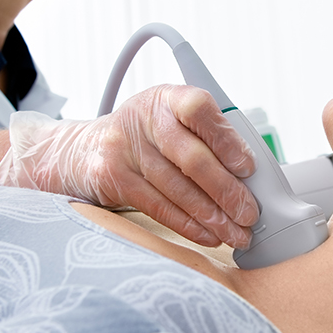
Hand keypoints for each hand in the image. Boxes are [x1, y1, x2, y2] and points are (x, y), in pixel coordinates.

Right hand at [0, 84, 258, 248]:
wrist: (82, 151)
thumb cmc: (144, 138)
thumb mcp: (170, 120)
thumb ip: (205, 136)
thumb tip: (251, 175)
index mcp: (167, 97)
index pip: (199, 109)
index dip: (226, 140)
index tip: (248, 168)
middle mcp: (144, 117)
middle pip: (191, 158)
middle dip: (227, 192)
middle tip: (249, 214)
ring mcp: (124, 147)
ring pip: (177, 189)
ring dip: (212, 217)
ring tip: (236, 233)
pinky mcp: (113, 177)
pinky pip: (158, 207)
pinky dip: (188, 225)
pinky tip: (208, 235)